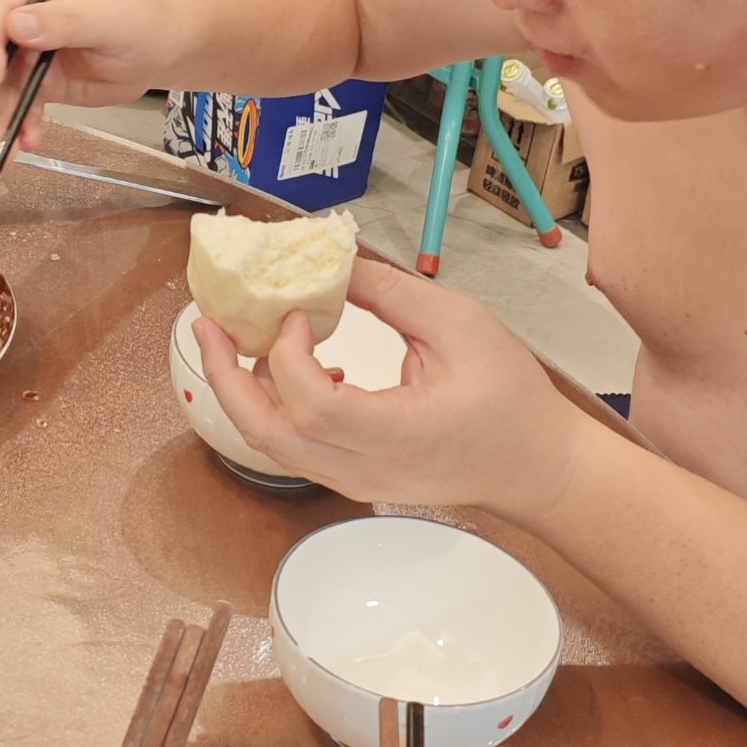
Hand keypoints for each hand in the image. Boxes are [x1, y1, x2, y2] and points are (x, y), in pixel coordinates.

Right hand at [0, 0, 166, 142]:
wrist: (162, 49)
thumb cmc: (144, 21)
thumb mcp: (114, 18)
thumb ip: (67, 20)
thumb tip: (15, 25)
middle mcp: (24, 9)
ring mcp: (26, 44)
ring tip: (1, 147)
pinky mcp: (34, 75)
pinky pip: (16, 100)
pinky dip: (16, 123)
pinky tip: (26, 141)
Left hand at [195, 253, 589, 526]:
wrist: (537, 465)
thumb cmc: (511, 400)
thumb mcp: (461, 326)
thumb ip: (391, 295)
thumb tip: (333, 264)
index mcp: (398, 435)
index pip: (311, 405)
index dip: (287, 354)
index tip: (297, 311)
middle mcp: (366, 470)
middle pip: (269, 436)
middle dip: (227, 377)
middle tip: (208, 325)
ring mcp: (356, 483)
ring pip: (275, 447)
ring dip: (247, 391)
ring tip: (237, 340)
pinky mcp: (355, 480)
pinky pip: (298, 449)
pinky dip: (278, 409)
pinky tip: (298, 368)